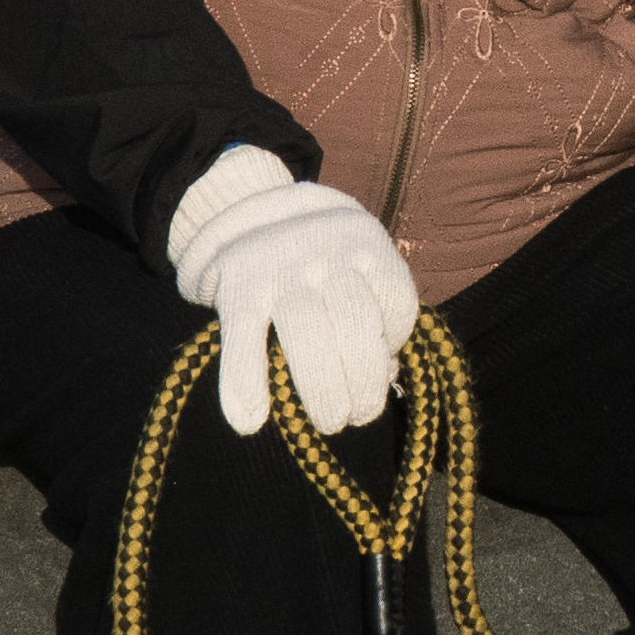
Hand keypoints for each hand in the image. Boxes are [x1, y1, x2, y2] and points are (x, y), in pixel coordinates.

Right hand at [167, 147, 419, 437]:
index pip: (396, 298)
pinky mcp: (238, 290)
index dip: (394, 338)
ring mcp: (279, 271)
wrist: (250, 211)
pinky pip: (244, 340)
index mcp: (365, 244)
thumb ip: (376, 309)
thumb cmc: (324, 258)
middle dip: (364, 379)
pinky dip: (244, 383)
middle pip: (355, 320)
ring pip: (307, 333)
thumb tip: (388, 374)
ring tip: (329, 422)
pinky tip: (250, 420)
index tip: (382, 358)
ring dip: (322, 389)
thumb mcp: (358, 262)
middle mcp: (325, 254)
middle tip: (358, 414)